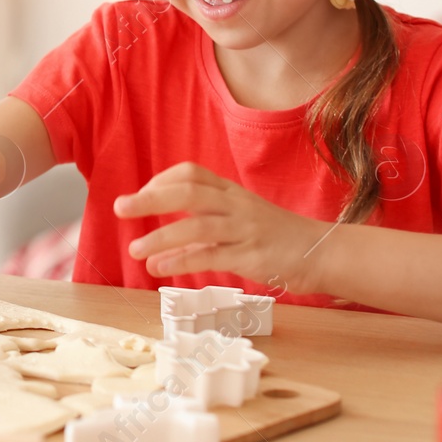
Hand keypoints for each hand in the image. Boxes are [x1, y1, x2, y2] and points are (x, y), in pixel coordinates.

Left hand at [113, 162, 329, 293]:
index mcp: (231, 191)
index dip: (161, 181)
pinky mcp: (252, 256)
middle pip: (189, 192)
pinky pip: (212, 255)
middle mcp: (236, 204)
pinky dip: (182, 261)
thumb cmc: (273, 237)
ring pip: (198, 225)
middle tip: (120, 208)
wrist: (321, 253)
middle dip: (150, 199)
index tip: (140, 196)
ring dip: (161, 237)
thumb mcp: (236, 223)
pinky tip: (161, 268)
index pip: (190, 173)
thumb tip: (155, 253)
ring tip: (135, 250)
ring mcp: (245, 229)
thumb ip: (197, 234)